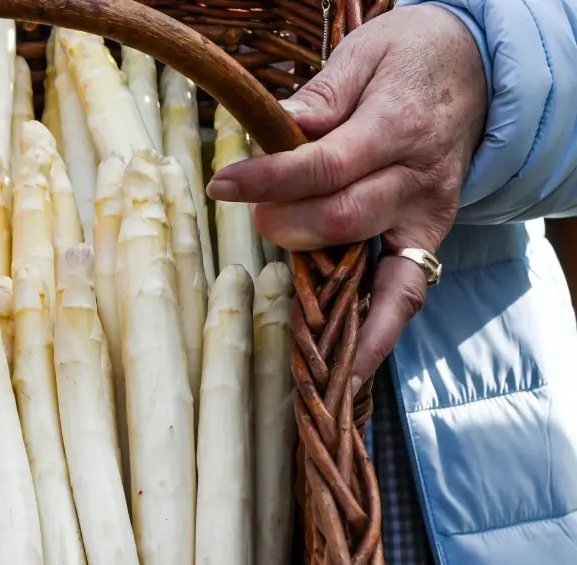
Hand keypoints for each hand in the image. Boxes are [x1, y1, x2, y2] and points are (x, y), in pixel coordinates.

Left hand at [206, 5, 486, 385]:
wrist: (475, 71)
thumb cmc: (406, 61)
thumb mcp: (363, 57)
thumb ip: (319, 99)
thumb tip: (273, 129)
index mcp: (396, 128)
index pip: (324, 165)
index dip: (270, 180)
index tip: (222, 186)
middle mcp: (417, 181)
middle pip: (345, 220)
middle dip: (289, 229)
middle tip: (255, 220)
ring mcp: (427, 219)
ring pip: (374, 270)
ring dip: (328, 300)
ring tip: (293, 330)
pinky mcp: (428, 244)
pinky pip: (406, 297)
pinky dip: (378, 337)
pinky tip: (347, 375)